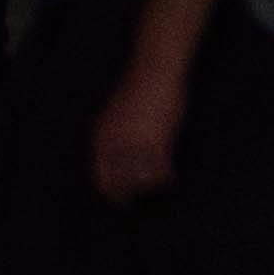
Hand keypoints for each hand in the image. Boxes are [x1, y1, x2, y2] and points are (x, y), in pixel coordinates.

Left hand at [95, 56, 188, 201]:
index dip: (111, 193)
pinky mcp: (155, 145)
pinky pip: (160, 172)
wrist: (154, 72)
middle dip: (131, 195)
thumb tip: (123, 158)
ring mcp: (134, 146)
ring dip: (150, 184)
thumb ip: (115, 136)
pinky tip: (172, 177)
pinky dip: (166, 178)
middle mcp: (114, 145)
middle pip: (121, 184)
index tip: (122, 202)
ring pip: (141, 181)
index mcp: (101, 137)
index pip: (101, 177)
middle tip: (140, 202)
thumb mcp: (116, 114)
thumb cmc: (139, 89)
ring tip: (160, 183)